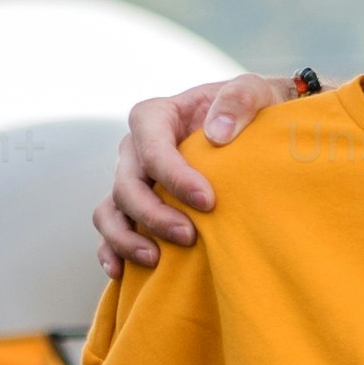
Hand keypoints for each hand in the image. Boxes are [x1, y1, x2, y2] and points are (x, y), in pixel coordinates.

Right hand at [95, 74, 308, 269]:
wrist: (249, 133)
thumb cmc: (248, 111)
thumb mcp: (253, 92)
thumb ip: (238, 99)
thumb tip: (216, 134)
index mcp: (156, 116)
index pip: (152, 147)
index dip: (174, 177)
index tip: (208, 201)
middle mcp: (135, 149)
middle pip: (127, 185)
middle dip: (154, 215)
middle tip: (190, 236)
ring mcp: (130, 180)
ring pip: (110, 211)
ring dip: (126, 238)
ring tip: (155, 260)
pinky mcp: (133, 208)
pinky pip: (109, 231)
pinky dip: (111, 250)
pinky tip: (122, 272)